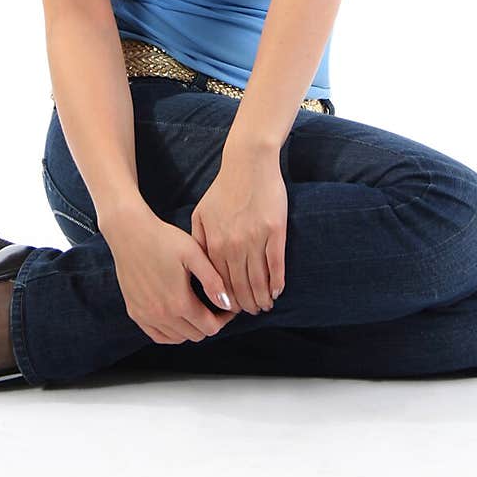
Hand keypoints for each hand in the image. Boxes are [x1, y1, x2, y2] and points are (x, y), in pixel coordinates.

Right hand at [104, 214, 239, 345]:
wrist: (129, 232)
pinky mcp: (134, 312)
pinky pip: (158, 336)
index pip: (210, 327)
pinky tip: (177, 318)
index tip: (228, 307)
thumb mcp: (194, 254)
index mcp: (180, 302)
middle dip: (209, 323)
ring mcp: (146, 315)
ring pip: (178, 338)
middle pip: (196, 335)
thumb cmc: (163, 238)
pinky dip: (171, 332)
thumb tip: (227, 304)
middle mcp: (162, 314)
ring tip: (197, 309)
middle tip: (214, 306)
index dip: (224, 319)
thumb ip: (213, 280)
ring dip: (191, 328)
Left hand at [190, 149, 287, 314]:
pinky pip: (276, 266)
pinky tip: (277, 291)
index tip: (234, 309)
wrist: (248, 164)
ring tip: (266, 305)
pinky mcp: (275, 232)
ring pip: (259, 281)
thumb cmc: (223, 189)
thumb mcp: (201, 215)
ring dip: (263, 298)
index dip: (228, 301)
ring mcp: (255, 240)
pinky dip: (277, 282)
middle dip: (247, 305)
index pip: (221, 284)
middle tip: (253, 311)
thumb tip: (201, 270)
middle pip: (241, 287)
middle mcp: (233, 246)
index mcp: (214, 244)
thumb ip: (199, 242)